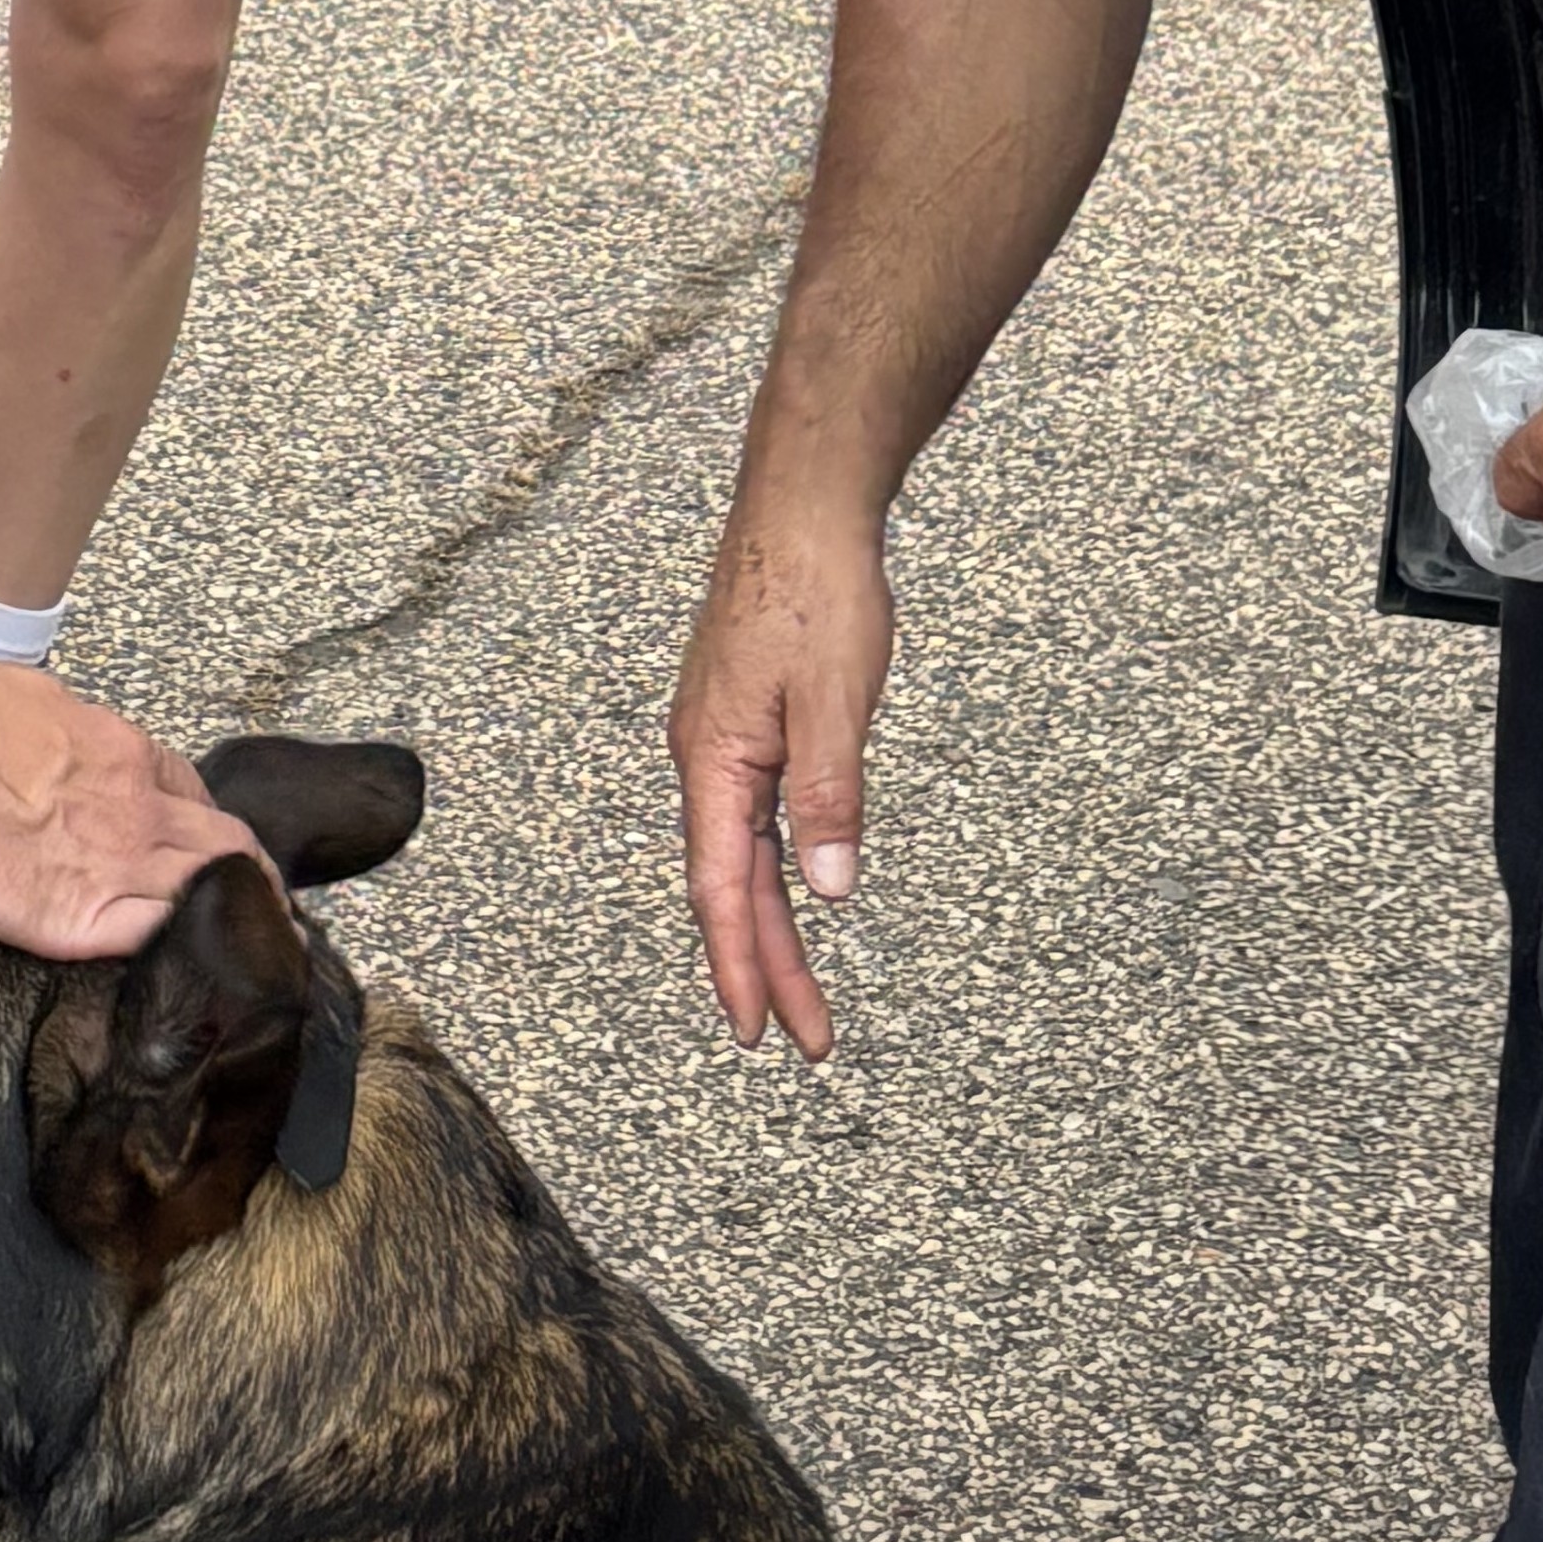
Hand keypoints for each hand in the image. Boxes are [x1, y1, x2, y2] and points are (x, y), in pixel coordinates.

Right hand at [0, 651, 255, 959]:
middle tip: (258, 911)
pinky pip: (158, 937)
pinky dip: (186, 953)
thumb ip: (58, 736)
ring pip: (211, 891)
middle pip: (224, 844)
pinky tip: (202, 976)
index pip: (192, 793)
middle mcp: (137, 805)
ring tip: (253, 955)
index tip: (209, 847)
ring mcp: (119, 862)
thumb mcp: (29, 703)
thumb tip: (46, 750)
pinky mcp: (84, 918)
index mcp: (122, 752)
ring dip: (238, 920)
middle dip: (247, 876)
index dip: (208, 824)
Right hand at [669, 478, 892, 1053]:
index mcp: (716, 759)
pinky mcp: (744, 715)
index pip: (722, 890)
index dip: (743, 966)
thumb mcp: (837, 701)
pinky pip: (748, 813)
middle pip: (730, 884)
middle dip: (767, 965)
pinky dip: (768, 865)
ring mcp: (722, 735)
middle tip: (807, 1038)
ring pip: (739, 852)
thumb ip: (831, 797)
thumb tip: (830, 888)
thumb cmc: (816, 591)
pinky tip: (789, 882)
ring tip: (798, 988)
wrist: (802, 503)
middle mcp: (706, 755)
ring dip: (769, 922)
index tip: (759, 1034)